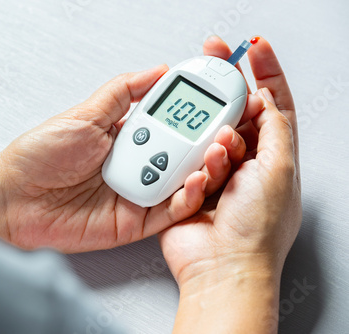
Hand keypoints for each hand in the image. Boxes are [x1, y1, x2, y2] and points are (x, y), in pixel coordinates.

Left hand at [0, 64, 261, 251]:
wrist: (14, 199)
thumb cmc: (39, 157)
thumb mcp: (85, 114)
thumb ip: (122, 93)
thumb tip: (156, 71)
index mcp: (126, 138)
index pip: (171, 124)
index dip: (194, 114)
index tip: (216, 100)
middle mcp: (136, 165)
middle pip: (183, 154)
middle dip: (208, 141)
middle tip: (226, 128)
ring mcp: (138, 194)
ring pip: (183, 183)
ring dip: (204, 168)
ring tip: (214, 150)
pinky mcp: (136, 223)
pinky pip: (171, 213)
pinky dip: (187, 198)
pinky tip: (194, 179)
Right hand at [159, 36, 300, 332]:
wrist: (220, 266)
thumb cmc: (256, 230)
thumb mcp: (280, 169)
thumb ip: (275, 127)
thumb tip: (266, 96)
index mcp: (272, 156)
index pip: (271, 104)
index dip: (264, 72)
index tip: (252, 48)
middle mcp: (244, 162)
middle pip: (234, 113)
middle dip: (226, 91)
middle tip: (215, 64)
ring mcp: (214, 173)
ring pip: (206, 135)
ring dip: (212, 141)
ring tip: (219, 157)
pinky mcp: (187, 184)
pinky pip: (186, 160)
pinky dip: (195, 166)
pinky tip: (202, 180)